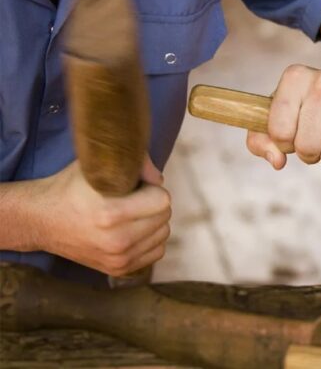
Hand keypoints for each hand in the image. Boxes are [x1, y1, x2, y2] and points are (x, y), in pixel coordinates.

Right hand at [34, 157, 171, 275]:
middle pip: (164, 217)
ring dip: (153, 222)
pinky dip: (150, 240)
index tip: (138, 187)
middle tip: (133, 199)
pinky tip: (132, 230)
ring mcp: (118, 258)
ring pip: (163, 234)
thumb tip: (159, 179)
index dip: (152, 189)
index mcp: (111, 214)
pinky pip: (156, 251)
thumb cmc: (71, 189)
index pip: (162, 200)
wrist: (41, 221)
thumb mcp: (97, 168)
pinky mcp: (118, 269)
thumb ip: (136, 165)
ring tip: (131, 214)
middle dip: (153, 204)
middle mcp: (116, 240)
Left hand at [246, 64, 320, 168]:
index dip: (285, 142)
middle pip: (306, 147)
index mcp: (295, 77)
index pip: (279, 132)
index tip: (295, 130)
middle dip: (309, 151)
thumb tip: (277, 160)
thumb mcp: (281, 112)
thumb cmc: (315, 103)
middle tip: (317, 136)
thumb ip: (262, 139)